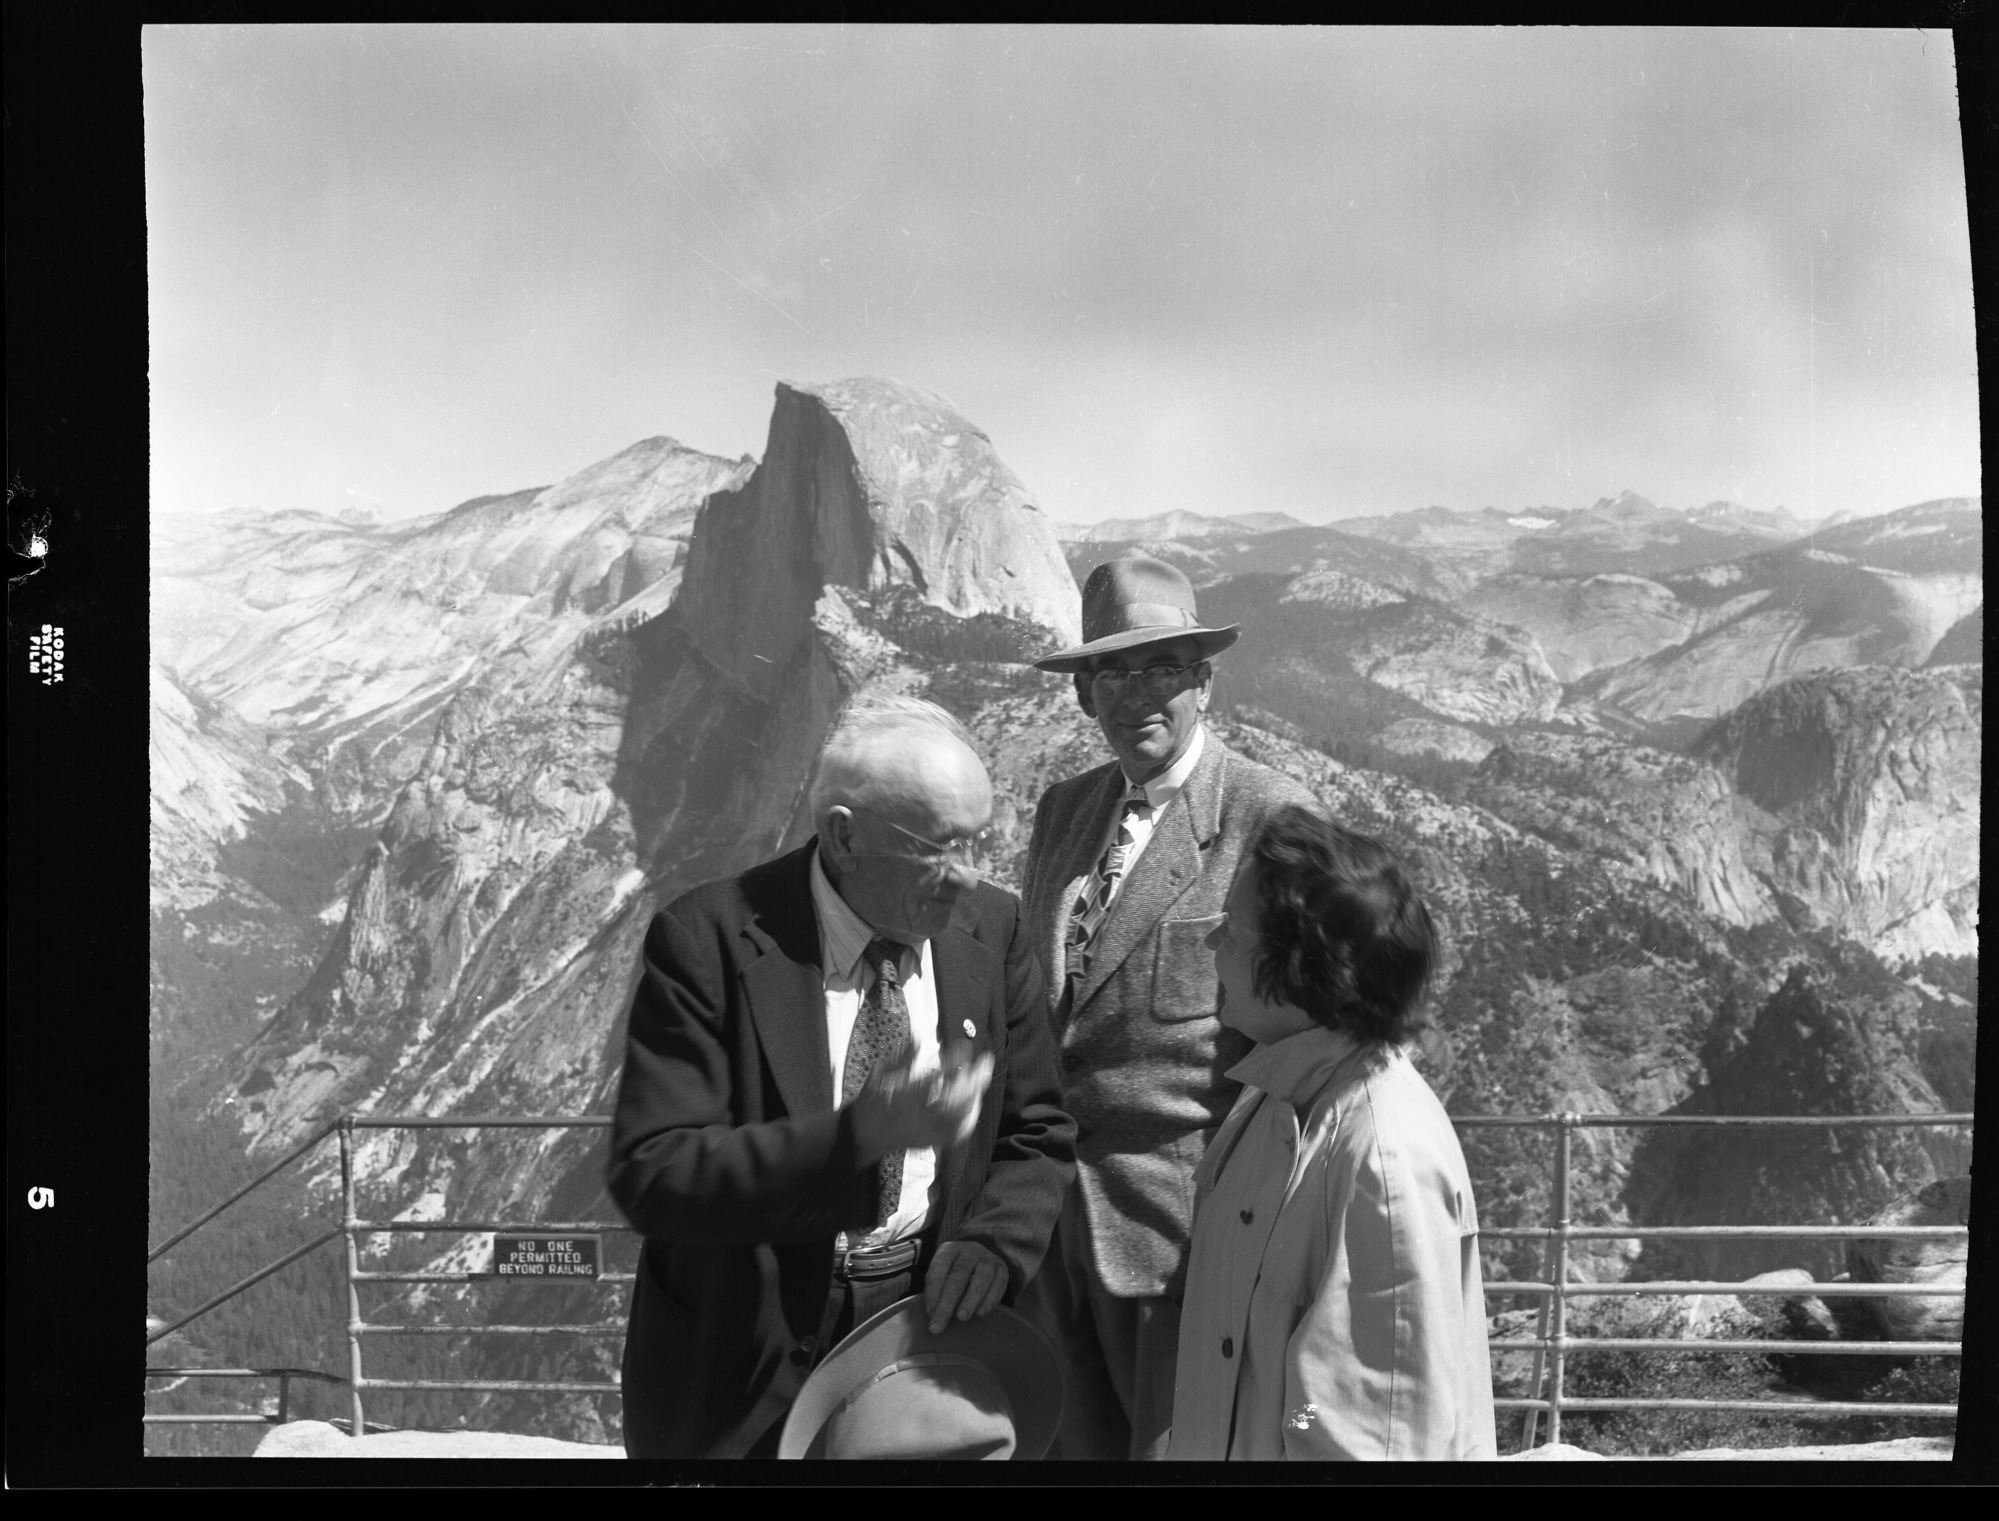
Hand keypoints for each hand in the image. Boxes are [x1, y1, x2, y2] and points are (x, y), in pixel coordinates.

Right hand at [850, 1050, 994, 1162]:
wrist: (865, 1135)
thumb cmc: (872, 1100)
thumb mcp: (879, 1074)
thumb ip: (901, 1058)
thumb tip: (920, 1037)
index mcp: (902, 1099)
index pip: (933, 1079)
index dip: (953, 1062)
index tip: (965, 1046)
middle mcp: (917, 1118)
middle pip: (954, 1101)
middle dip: (974, 1080)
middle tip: (985, 1060)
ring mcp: (927, 1133)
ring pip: (960, 1118)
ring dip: (975, 1095)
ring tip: (982, 1076)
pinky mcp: (933, 1142)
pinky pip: (958, 1132)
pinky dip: (970, 1114)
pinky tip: (975, 1099)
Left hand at [923, 1239, 1008, 1332]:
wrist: (978, 1261)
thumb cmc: (954, 1274)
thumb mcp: (941, 1275)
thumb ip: (935, 1292)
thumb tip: (931, 1315)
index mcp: (948, 1250)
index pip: (938, 1271)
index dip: (933, 1294)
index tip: (929, 1315)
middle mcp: (969, 1250)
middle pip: (958, 1275)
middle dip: (948, 1302)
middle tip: (940, 1324)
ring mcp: (987, 1258)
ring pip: (982, 1276)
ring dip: (971, 1299)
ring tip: (961, 1317)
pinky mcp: (1002, 1268)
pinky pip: (999, 1283)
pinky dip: (990, 1299)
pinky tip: (981, 1313)